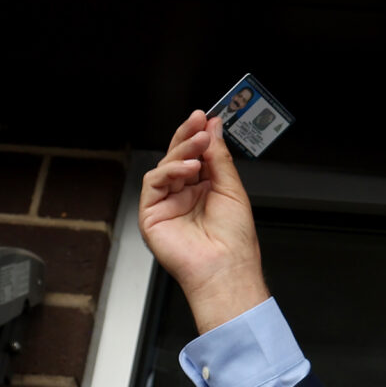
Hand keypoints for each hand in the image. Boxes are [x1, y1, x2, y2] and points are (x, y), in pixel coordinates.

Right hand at [139, 113, 270, 331]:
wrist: (226, 268)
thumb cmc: (234, 241)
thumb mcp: (232, 189)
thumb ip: (219, 158)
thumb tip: (213, 130)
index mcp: (203, 189)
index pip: (196, 155)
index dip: (200, 136)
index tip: (207, 119)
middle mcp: (183, 195)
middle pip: (177, 157)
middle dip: (188, 136)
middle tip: (198, 121)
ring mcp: (167, 204)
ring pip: (164, 166)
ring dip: (181, 150)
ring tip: (199, 144)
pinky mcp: (151, 214)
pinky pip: (153, 183)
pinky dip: (169, 171)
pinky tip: (187, 168)